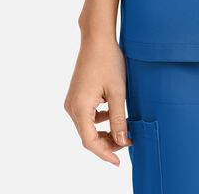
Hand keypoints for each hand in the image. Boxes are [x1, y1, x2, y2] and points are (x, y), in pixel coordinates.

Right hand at [64, 34, 132, 165]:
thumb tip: (121, 141)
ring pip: (87, 126)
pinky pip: (86, 115)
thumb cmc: (108, 61)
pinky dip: (99, 120)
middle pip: (87, 136)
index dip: (105, 153)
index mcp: (80, 108)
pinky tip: (113, 113)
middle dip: (107, 143)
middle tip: (126, 143)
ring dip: (103, 132)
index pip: (90, 142)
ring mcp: (72, 101)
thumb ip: (119, 119)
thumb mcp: (118, 92)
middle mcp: (71, 107)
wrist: (97, 38)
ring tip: (122, 130)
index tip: (120, 161)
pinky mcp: (76, 94)